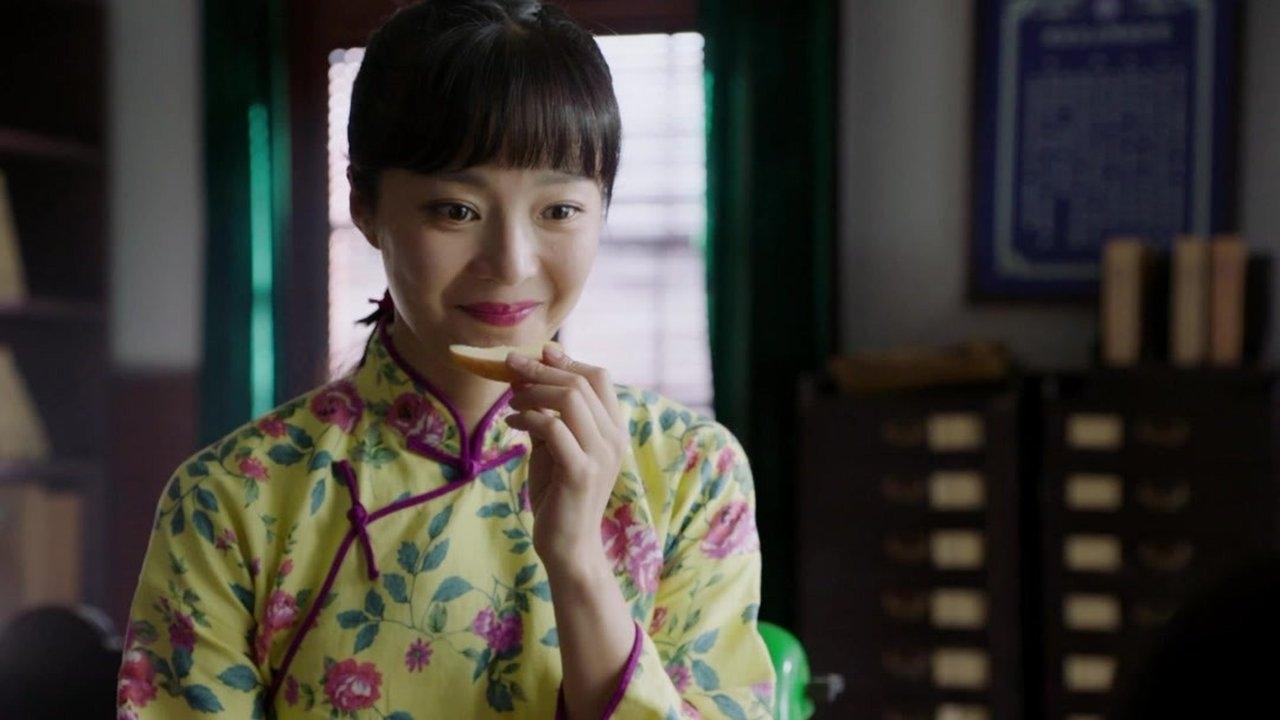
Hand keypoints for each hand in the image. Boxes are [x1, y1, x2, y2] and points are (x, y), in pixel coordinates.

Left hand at [503, 346, 630, 571]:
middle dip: (540, 369)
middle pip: (581, 382)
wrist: (568, 546)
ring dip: (533, 391)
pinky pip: (552, 428)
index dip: (566, 360)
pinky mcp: (581, 472)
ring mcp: (601, 455)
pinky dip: (528, 418)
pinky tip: (512, 424)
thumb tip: (527, 376)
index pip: (599, 376)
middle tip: (509, 366)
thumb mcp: (555, 446)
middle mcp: (614, 438)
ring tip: (512, 401)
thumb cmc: (559, 495)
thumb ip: (549, 414)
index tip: (537, 353)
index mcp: (614, 429)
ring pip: (570, 398)